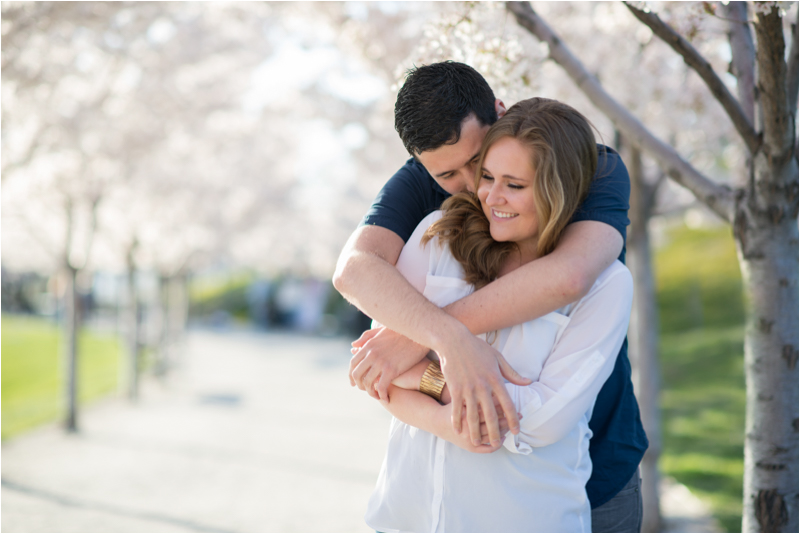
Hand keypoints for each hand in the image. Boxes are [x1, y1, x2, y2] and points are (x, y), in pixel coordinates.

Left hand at [349, 326, 428, 399]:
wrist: (420, 335)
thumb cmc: (403, 332)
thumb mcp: (382, 331)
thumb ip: (366, 337)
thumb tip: (353, 346)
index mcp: (368, 345)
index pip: (353, 363)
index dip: (351, 375)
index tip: (354, 382)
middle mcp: (371, 354)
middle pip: (357, 375)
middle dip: (359, 385)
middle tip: (365, 390)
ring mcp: (381, 362)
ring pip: (368, 383)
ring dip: (370, 392)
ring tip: (377, 396)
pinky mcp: (392, 370)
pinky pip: (381, 388)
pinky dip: (382, 396)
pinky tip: (387, 399)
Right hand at [437, 331, 530, 448]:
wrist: (454, 341)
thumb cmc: (477, 348)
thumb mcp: (498, 358)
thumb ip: (512, 373)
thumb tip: (528, 383)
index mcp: (496, 379)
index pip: (508, 404)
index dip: (513, 419)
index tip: (516, 430)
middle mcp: (483, 386)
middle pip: (491, 414)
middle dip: (495, 431)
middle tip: (497, 444)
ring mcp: (468, 388)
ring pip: (473, 415)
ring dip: (475, 431)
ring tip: (476, 442)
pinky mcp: (455, 388)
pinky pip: (457, 409)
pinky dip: (457, 421)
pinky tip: (458, 430)